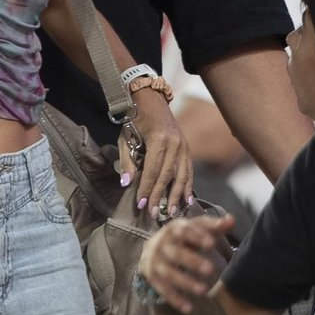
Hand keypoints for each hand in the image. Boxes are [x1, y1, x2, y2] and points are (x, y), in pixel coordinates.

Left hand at [127, 88, 193, 218]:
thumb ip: (127, 161)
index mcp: (159, 140)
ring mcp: (183, 146)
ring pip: (181, 175)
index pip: (152, 171)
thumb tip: (126, 184)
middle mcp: (174, 143)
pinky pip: (189, 170)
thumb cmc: (135, 119)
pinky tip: (187, 200)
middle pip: (167, 176)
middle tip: (153, 214)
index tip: (140, 205)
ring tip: (171, 212)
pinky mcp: (187, 147)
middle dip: (159, 197)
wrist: (151, 100)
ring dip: (176, 196)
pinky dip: (188, 185)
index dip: (146, 190)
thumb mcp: (126, 137)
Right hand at [138, 214, 234, 312]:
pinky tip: (189, 308)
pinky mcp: (152, 277)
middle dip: (192, 261)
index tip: (212, 243)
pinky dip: (175, 300)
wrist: (153, 248)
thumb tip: (232, 220)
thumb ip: (214, 226)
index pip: (185, 231)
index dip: (197, 237)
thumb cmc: (183, 236)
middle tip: (211, 270)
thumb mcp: (197, 228)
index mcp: (174, 229)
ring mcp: (155, 262)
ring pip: (169, 273)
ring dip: (185, 282)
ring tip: (204, 291)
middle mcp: (161, 244)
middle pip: (176, 253)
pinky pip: (163, 290)